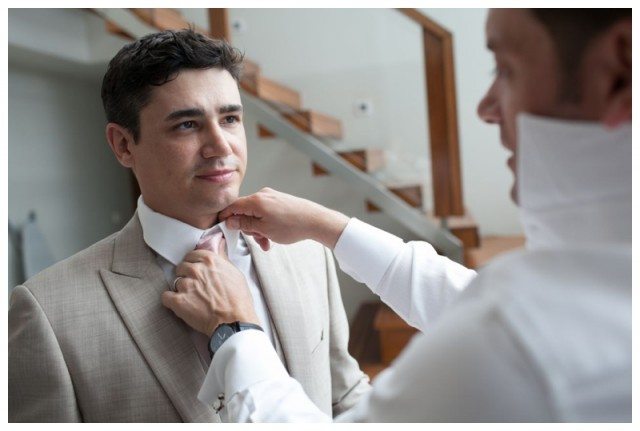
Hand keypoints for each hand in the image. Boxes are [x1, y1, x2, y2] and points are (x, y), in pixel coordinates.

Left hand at [161, 239, 258, 336]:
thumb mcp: (235, 273)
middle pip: (181, 267)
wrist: (234, 322)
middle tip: (195, 286)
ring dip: (182, 289)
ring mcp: (186, 285)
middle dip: (187, 276)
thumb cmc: (238, 300)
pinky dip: (171, 301)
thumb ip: (222, 259)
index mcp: (210, 260)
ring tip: (193, 299)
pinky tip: (180, 305)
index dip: (194, 264)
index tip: (197, 271)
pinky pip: (166, 297)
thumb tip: (219, 245)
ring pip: (176, 282)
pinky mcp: (178, 301)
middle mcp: (196, 270)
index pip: (192, 255)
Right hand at [219, 188, 349, 250]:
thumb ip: (244, 224)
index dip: (226, 218)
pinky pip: (266, 213)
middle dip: (249, 228)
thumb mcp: (264, 229)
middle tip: (258, 240)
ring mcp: (272, 197)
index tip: (224, 228)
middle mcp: (263, 195)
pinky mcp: (279, 201)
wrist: (316, 221)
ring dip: (259, 229)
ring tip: (268, 242)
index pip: (232, 206)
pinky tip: (273, 236)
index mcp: (256, 200)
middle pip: (244, 211)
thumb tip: (230, 221)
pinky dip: (266, 224)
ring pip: (256, 214)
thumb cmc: (292, 225)